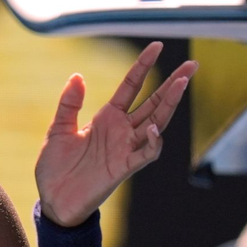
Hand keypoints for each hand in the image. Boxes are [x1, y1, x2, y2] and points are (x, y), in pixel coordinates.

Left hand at [35, 42, 197, 226]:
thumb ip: (69, 104)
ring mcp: (125, 148)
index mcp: (106, 118)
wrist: (53, 200)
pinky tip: (154, 128)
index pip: (131, 87)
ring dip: (169, 105)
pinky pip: (145, 154)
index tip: (157, 46)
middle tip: (192, 65)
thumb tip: (77, 75)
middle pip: (153, 103)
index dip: (143, 66)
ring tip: (181, 83)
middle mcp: (121, 131)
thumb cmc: (56, 166)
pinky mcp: (123, 168)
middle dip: (173, 84)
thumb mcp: (58, 129)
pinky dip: (153, 142)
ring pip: (156, 123)